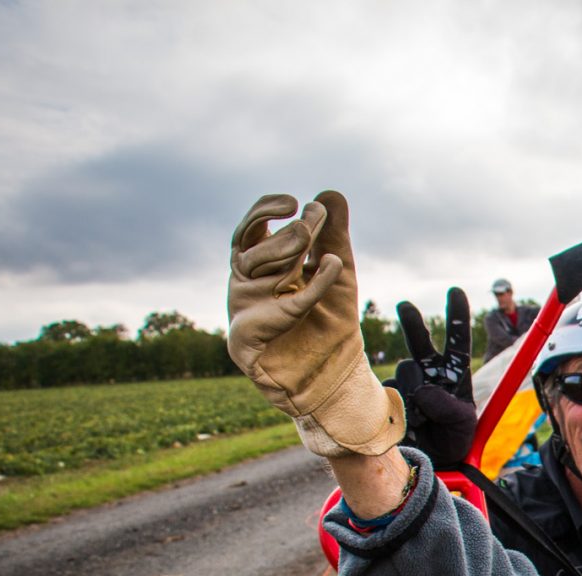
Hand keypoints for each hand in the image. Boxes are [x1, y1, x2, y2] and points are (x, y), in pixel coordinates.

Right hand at [226, 191, 401, 456]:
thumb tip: (329, 193)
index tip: (293, 201)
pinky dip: (311, 286)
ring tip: (316, 240)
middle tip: (313, 219)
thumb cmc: (331, 325)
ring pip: (254, 267)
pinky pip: (279, 306)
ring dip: (287, 248)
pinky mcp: (247, 339)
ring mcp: (244, 310)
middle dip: (286, 231)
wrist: (333, 377)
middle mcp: (245, 285)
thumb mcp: (337, 273)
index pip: (251, 228)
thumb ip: (333, 236)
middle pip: (253, 245)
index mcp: (259, 266)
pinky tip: (334, 267)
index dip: (266, 210)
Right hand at [387, 289, 477, 466]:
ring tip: (421, 421)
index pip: (457, 342)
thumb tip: (424, 390)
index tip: (455, 292)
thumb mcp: (463, 426)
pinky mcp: (386, 396)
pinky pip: (389, 394)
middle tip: (406, 306)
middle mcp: (428, 372)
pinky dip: (397, 408)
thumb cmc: (452, 439)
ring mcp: (406, 382)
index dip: (456, 316)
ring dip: (413, 394)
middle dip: (413, 322)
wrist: (427, 461)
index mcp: (453, 373)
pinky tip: (404, 424)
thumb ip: (450, 409)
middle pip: (420, 342)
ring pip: (405, 373)